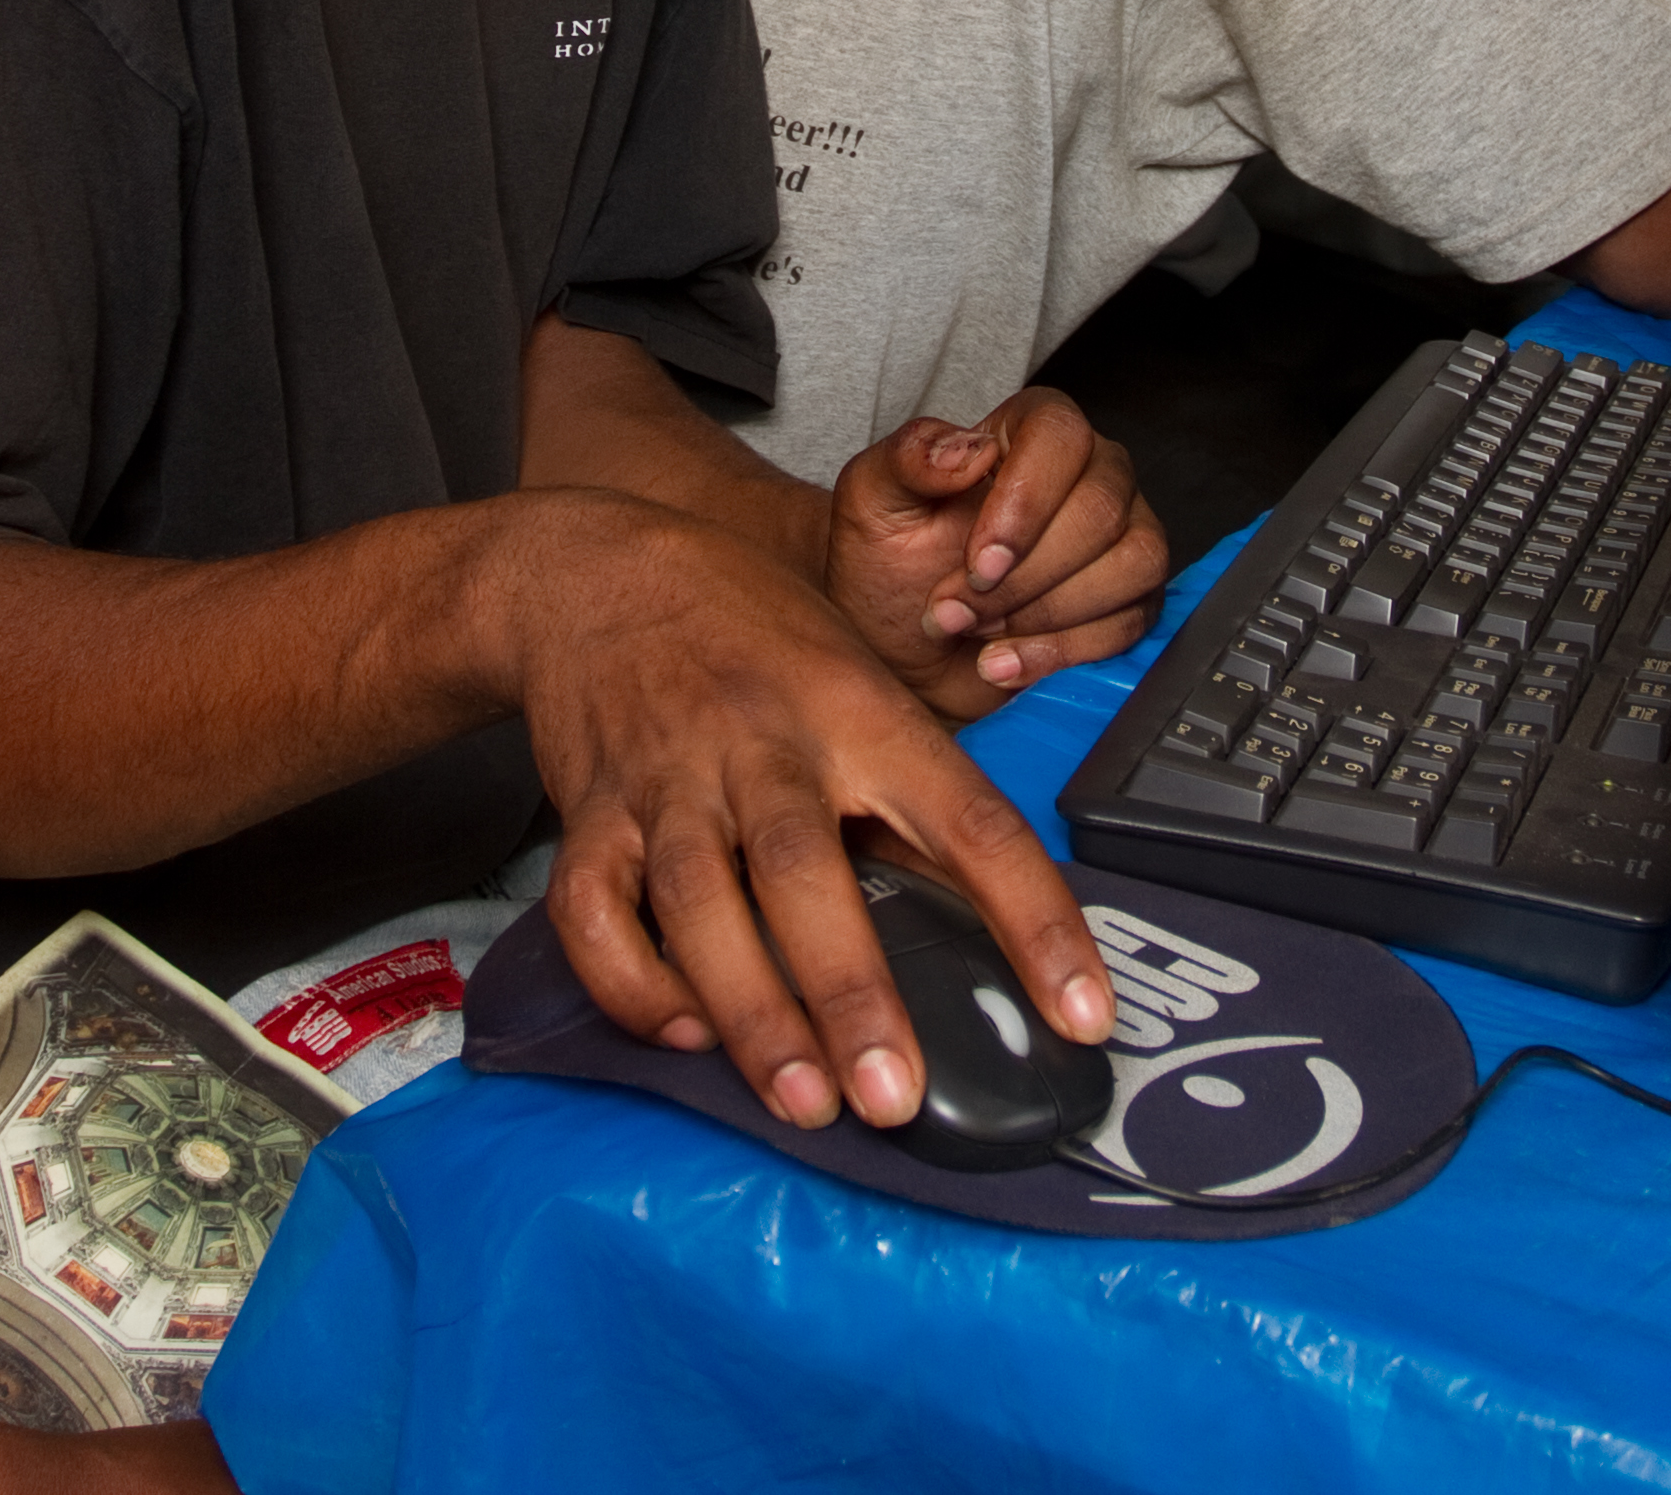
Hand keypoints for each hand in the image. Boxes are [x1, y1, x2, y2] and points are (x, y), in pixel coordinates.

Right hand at [517, 491, 1114, 1134]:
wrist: (600, 567)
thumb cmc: (755, 636)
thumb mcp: (858, 681)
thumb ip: (909, 795)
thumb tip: (989, 921)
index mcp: (859, 711)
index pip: (971, 818)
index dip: (1035, 919)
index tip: (1082, 1016)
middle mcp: (763, 742)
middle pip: (804, 867)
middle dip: (851, 990)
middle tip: (894, 1097)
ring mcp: (668, 778)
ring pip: (697, 898)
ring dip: (752, 1010)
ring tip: (804, 1102)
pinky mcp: (588, 813)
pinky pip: (594, 910)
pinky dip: (632, 982)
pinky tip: (683, 1033)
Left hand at [823, 387, 1168, 714]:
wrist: (903, 650)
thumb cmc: (890, 568)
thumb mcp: (870, 505)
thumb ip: (906, 460)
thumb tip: (966, 449)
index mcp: (1028, 431)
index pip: (1061, 434)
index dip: (1027, 502)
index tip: (978, 564)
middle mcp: (1090, 472)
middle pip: (1101, 509)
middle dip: (1024, 579)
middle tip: (954, 612)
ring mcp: (1122, 534)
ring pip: (1134, 563)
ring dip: (1050, 614)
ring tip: (980, 635)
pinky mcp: (1132, 598)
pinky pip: (1133, 620)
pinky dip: (1065, 652)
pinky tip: (1006, 662)